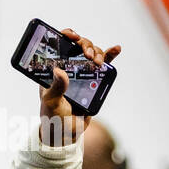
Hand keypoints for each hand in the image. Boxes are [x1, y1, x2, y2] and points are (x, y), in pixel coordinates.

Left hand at [38, 29, 120, 146]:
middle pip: (78, 47)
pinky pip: (104, 64)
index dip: (65, 36)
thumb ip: (55, 88)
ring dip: (97, 52)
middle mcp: (67, 68)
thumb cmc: (53, 117)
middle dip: (84, 45)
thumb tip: (58, 70)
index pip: (58, 47)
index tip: (70, 36)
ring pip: (92, 54)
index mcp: (52, 70)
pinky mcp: (94, 80)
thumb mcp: (51, 103)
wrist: (66, 132)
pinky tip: (116, 49)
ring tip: (97, 62)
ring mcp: (82, 73)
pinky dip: (110, 55)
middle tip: (87, 55)